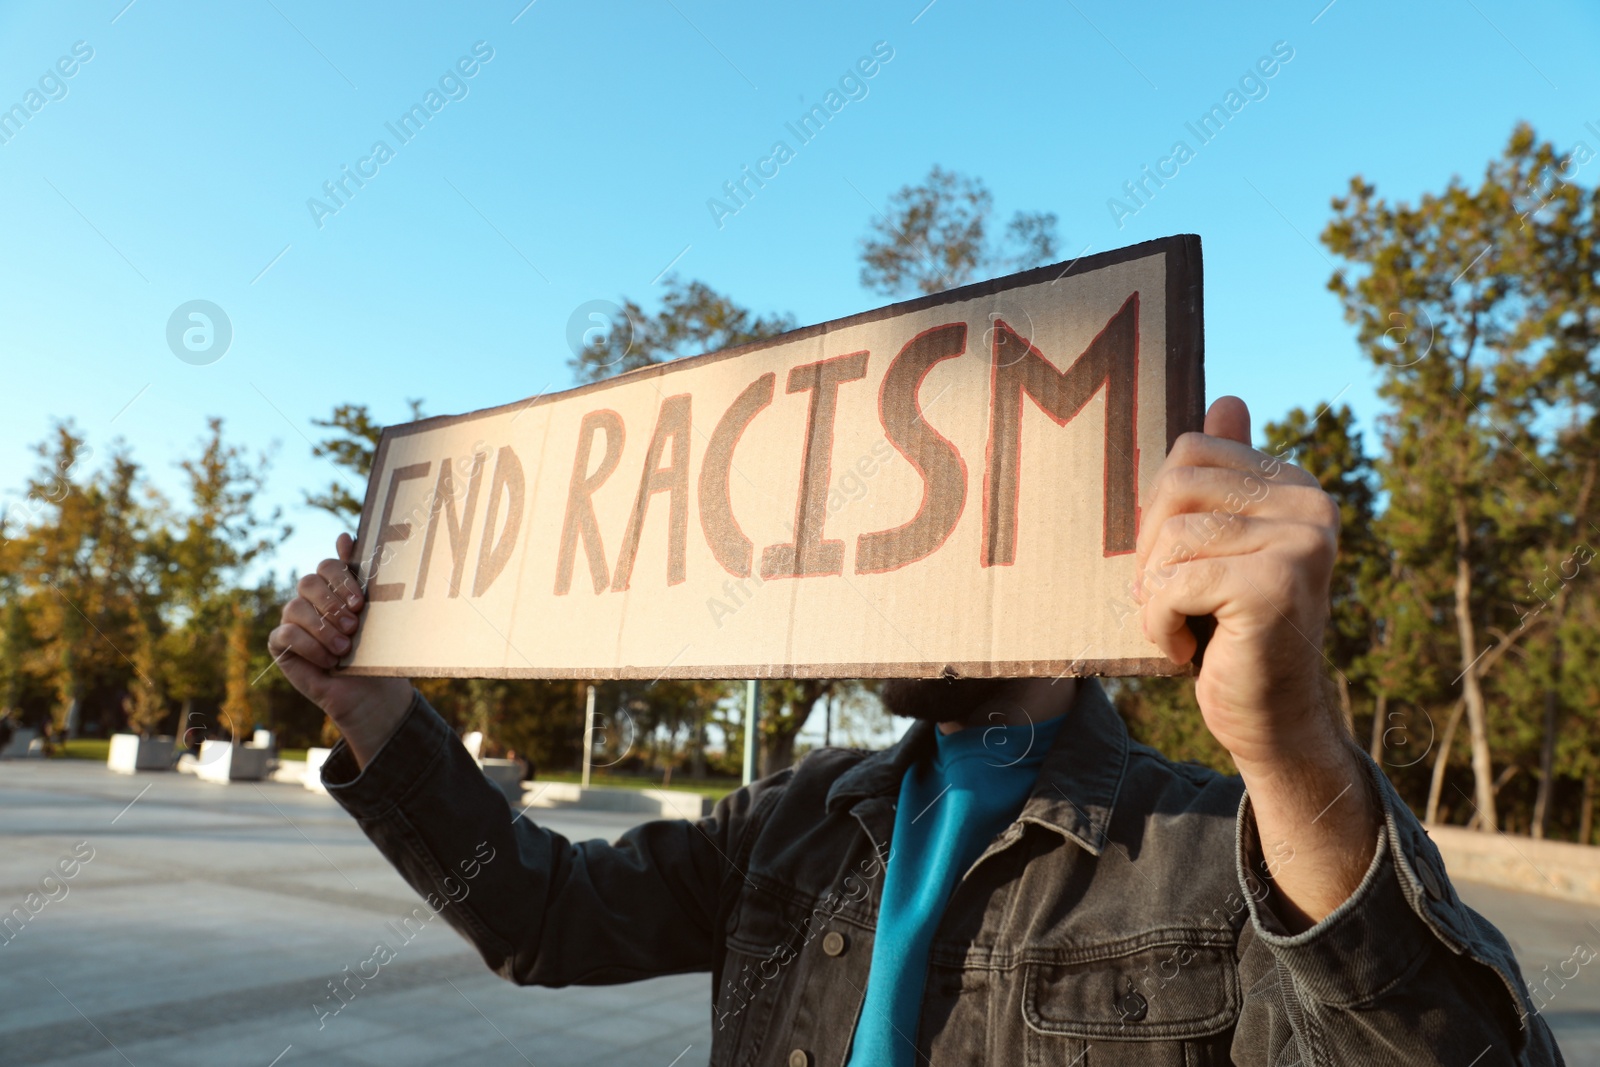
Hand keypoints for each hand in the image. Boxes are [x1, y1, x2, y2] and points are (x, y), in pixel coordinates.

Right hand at [268, 533, 412, 766]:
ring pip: (295, 608)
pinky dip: (310, 647)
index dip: (342, 579)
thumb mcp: (375, 611)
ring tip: (345, 648)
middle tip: (355, 624)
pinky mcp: (280, 645)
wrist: (371, 690)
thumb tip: (345, 534)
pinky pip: (286, 635)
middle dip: (332, 603)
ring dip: (323, 628)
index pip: (328, 565)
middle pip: (308, 581)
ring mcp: (292, 621)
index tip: (362, 602)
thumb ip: (359, 575)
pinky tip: (329, 660)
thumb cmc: (375, 649)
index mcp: (334, 586)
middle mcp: (310, 599)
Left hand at [1135, 397, 1375, 928]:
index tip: (1181, 563)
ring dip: (1156, 593)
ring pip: (1172, 536)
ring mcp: (1301, 541)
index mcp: (1294, 484)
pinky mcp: (1277, 584)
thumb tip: (1227, 399)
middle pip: (1174, 484)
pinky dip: (1160, 621)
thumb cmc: (1232, 632)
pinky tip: (1188, 647)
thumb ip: (1225, 478)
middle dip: (1152, 550)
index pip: (1188, 452)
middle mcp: (1310, 503)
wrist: (1270, 720)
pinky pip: (1175, 581)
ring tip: (1186, 625)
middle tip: (1175, 600)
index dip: (1159, 512)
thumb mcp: (1220, 548)